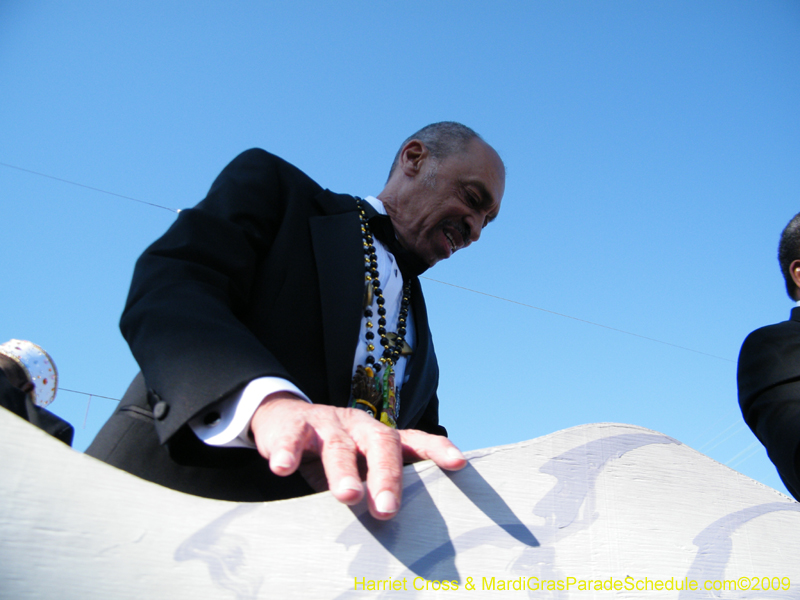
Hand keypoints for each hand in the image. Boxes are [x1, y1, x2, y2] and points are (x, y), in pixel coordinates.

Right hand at [249, 392, 466, 518]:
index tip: (458, 464)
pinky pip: (292, 437)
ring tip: (348, 495)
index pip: (415, 441)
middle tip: (388, 508)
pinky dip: (288, 452)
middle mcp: (359, 426)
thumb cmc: (331, 453)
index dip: (437, 450)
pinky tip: (283, 467)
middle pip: (380, 443)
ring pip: (339, 445)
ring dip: (343, 471)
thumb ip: (375, 486)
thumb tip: (403, 530)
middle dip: (387, 476)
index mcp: (380, 436)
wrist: (282, 419)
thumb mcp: (357, 466)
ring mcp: (328, 423)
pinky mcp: (294, 425)